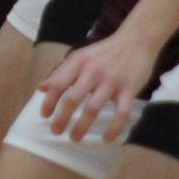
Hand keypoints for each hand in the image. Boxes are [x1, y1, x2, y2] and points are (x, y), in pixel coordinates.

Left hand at [38, 28, 158, 144]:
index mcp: (78, 62)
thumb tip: (41, 88)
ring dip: (82, 126)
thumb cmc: (105, 52)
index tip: (44, 115)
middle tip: (55, 131)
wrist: (137, 39)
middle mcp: (93, 71)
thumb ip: (62, 73)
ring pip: (93, 108)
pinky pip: (121, 113)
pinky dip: (114, 128)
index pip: (58, 84)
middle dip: (61, 118)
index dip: (49, 102)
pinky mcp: (129, 89)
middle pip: (72, 99)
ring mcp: (111, 81)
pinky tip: (107, 139)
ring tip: (74, 138)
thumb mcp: (81, 57)